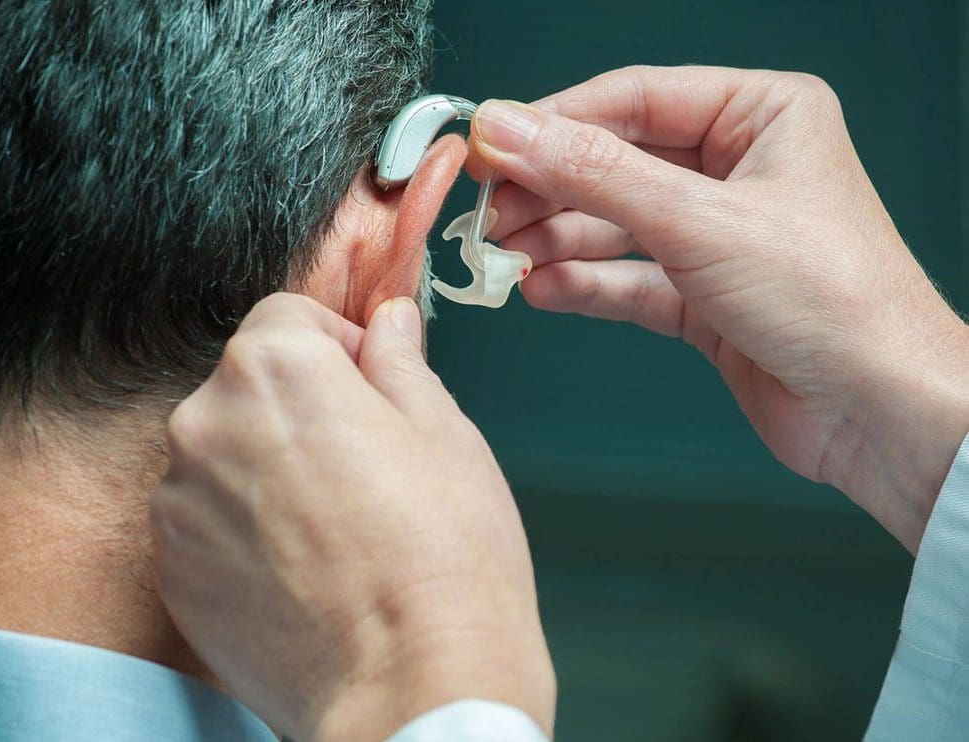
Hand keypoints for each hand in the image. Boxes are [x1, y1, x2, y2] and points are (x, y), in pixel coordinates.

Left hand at [150, 294, 554, 741]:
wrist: (412, 683)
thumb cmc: (444, 555)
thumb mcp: (444, 431)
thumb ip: (399, 361)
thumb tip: (389, 322)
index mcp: (274, 369)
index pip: (288, 317)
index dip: (339, 346)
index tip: (370, 386)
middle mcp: (206, 424)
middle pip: (250, 385)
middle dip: (301, 405)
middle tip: (364, 461)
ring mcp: (180, 503)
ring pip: (226, 453)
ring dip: (269, 467)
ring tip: (337, 523)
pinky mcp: (173, 572)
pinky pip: (207, 521)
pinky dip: (244, 528)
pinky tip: (305, 564)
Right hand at [470, 65, 968, 551]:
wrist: (878, 412)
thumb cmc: (835, 301)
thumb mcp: (699, 220)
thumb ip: (594, 173)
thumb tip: (510, 129)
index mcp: (760, 116)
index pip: (632, 100)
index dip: (552, 123)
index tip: (489, 146)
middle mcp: (738, 171)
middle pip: (614, 163)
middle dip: (546, 190)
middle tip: (484, 211)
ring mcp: (718, 236)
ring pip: (614, 225)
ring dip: (554, 240)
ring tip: (499, 256)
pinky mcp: (704, 297)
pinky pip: (627, 279)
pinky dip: (582, 284)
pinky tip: (540, 288)